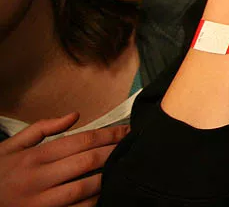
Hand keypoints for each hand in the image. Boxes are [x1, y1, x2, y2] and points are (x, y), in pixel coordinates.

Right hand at [0, 113, 129, 206]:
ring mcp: (41, 202)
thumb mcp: (11, 147)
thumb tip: (75, 115)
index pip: (80, 141)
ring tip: (123, 168)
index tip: (126, 131)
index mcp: (34, 157)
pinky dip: (93, 202)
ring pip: (84, 188)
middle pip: (87, 161)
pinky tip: (104, 193)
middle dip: (114, 152)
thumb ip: (42, 128)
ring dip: (107, 177)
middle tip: (132, 146)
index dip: (108, 135)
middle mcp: (38, 179)